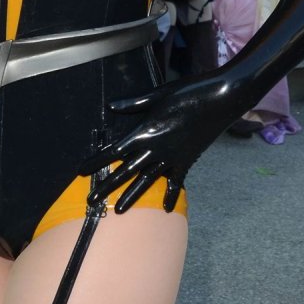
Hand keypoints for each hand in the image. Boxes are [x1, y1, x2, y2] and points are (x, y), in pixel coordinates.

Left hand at [79, 71, 235, 213]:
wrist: (222, 100)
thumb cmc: (188, 92)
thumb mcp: (158, 94)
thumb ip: (133, 104)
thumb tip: (110, 107)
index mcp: (145, 132)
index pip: (114, 151)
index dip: (97, 161)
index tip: (81, 172)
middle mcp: (156, 150)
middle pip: (126, 172)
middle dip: (107, 187)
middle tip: (90, 201)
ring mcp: (173, 158)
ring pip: (147, 181)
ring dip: (132, 196)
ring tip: (118, 211)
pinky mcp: (188, 160)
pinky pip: (176, 182)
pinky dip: (172, 195)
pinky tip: (166, 209)